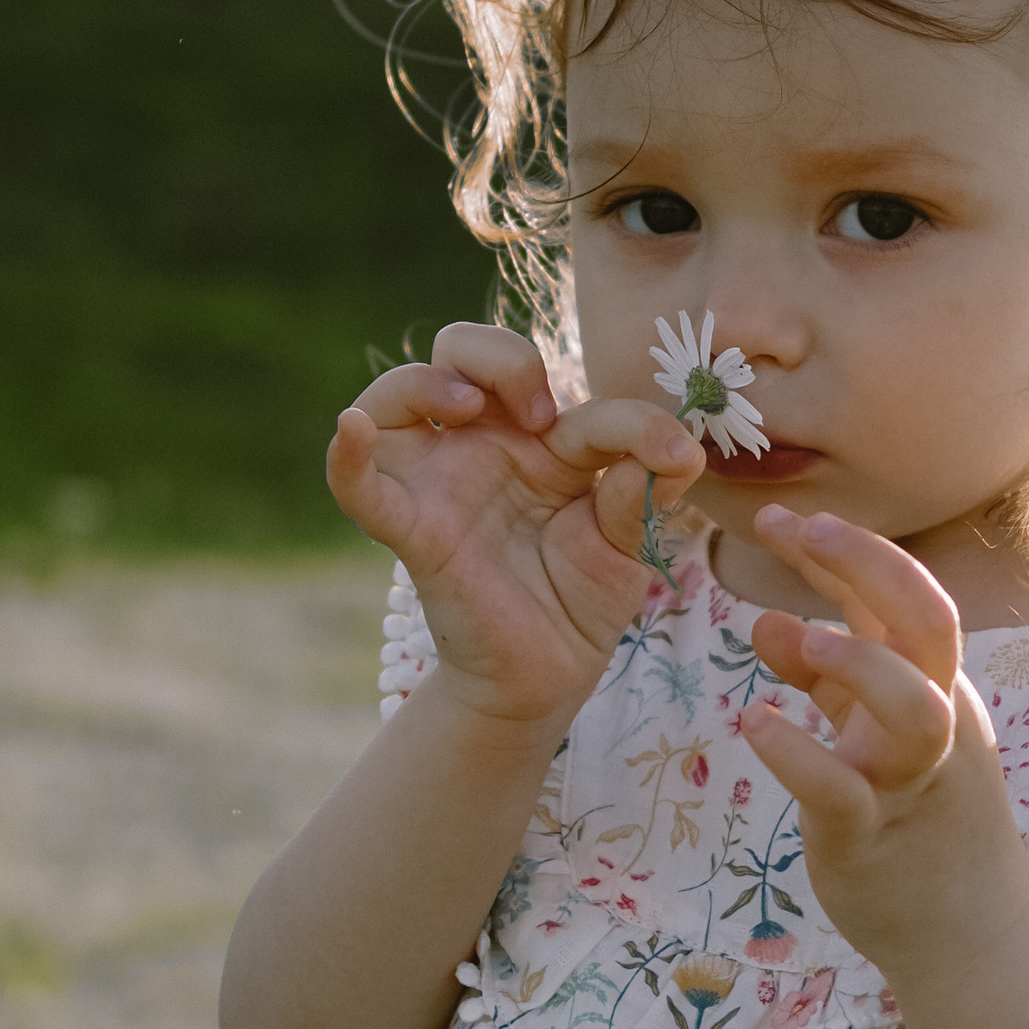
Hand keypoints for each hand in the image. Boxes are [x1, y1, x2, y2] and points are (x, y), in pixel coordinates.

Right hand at [328, 324, 702, 730]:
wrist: (549, 676)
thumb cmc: (580, 598)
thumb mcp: (627, 540)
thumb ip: (642, 491)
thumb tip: (681, 454)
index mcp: (536, 440)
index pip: (571, 394)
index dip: (627, 417)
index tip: (672, 457)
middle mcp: (480, 447)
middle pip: (457, 351)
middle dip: (499, 356)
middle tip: (541, 414)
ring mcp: (439, 484)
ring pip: (396, 395)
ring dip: (427, 382)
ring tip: (468, 408)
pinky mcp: (413, 532)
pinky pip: (362, 489)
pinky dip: (347, 457)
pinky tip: (350, 428)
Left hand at [739, 507, 1028, 972]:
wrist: (969, 933)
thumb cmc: (919, 821)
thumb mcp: (875, 737)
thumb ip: (829, 679)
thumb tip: (772, 622)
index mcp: (938, 690)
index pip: (910, 597)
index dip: (851, 551)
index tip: (783, 520)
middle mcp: (938, 726)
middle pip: (928, 625)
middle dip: (868, 566)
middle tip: (798, 529)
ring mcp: (911, 783)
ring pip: (910, 709)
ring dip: (854, 661)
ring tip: (785, 632)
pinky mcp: (874, 839)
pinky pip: (842, 791)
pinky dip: (797, 753)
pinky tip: (752, 725)